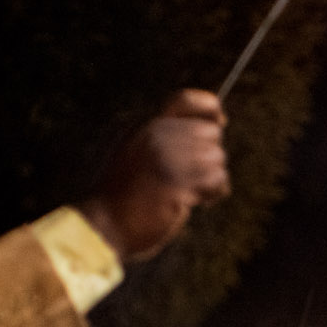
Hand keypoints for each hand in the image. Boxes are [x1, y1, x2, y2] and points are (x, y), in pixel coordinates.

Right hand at [78, 90, 230, 261]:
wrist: (106, 225)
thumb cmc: (127, 197)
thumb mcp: (139, 155)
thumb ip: (166, 139)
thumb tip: (215, 128)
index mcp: (145, 127)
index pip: (185, 100)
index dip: (210, 107)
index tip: (221, 121)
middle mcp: (155, 136)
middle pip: (210, 133)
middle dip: (211, 157)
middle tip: (195, 179)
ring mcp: (165, 158)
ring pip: (217, 157)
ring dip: (212, 179)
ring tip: (192, 193)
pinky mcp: (176, 182)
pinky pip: (217, 179)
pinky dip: (214, 193)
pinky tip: (196, 202)